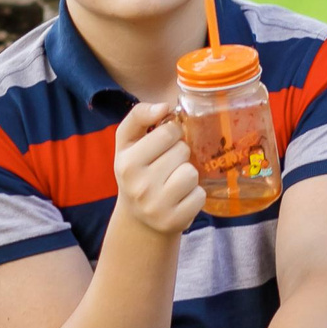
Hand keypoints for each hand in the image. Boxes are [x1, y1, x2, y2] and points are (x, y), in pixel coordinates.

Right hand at [112, 102, 205, 237]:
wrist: (139, 218)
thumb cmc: (137, 171)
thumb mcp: (128, 142)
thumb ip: (139, 115)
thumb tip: (164, 106)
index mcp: (127, 162)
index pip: (168, 132)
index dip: (172, 134)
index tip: (164, 144)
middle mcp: (140, 186)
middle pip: (182, 151)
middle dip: (179, 154)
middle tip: (167, 166)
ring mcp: (157, 206)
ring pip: (192, 173)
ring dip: (188, 174)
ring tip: (174, 181)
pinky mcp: (175, 221)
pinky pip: (200, 195)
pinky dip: (194, 195)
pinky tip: (180, 198)